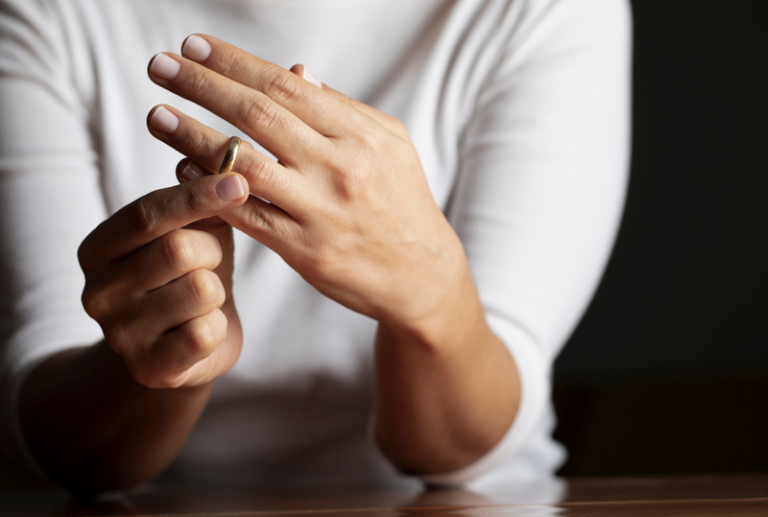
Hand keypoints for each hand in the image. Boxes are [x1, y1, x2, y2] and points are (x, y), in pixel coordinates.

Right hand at [78, 173, 248, 387]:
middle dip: (212, 251)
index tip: (238, 181)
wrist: (185, 347)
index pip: (148, 213)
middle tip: (210, 261)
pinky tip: (204, 329)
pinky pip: (206, 333)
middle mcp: (97, 291)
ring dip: (217, 291)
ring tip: (204, 298)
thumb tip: (219, 154)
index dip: (197, 196)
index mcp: (98, 248)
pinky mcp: (150, 368)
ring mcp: (119, 334)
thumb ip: (200, 198)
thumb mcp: (193, 231)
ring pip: (200, 290)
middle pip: (178, 249)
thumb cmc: (190, 275)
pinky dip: (218, 326)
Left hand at [146, 35, 468, 337]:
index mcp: (361, 135)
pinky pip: (246, 215)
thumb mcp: (388, 145)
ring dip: (193, 137)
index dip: (235, 63)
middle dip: (204, 86)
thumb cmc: (402, 202)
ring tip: (156, 114)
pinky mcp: (305, 250)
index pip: (286, 87)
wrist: (421, 274)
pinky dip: (210, 191)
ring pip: (244, 166)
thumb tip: (296, 73)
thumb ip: (340, 110)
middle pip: (259, 116)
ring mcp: (320, 210)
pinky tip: (181, 171)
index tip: (193, 46)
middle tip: (160, 65)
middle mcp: (340, 168)